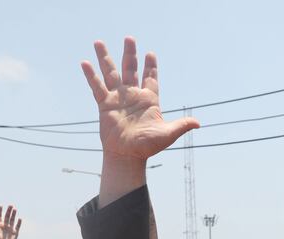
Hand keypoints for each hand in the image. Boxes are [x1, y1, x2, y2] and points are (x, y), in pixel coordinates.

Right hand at [81, 37, 198, 160]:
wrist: (128, 155)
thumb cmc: (148, 146)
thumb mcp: (168, 134)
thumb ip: (181, 125)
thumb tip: (198, 124)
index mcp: (149, 100)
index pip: (150, 78)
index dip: (151, 66)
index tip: (150, 53)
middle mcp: (133, 95)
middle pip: (131, 69)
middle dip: (130, 54)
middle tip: (129, 38)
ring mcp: (118, 98)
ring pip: (111, 73)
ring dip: (105, 58)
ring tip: (98, 42)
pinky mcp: (105, 104)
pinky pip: (97, 87)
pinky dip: (91, 76)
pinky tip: (85, 63)